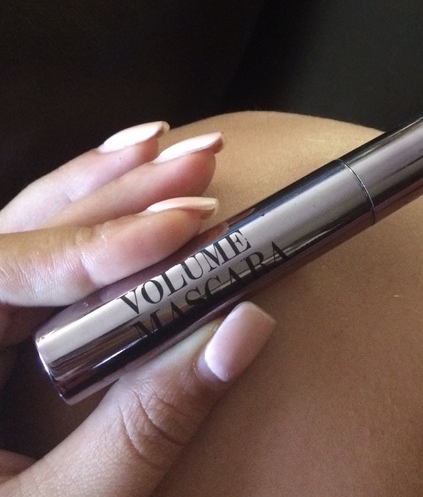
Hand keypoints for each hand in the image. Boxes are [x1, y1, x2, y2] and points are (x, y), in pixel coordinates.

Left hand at [0, 122, 274, 495]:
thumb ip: (149, 425)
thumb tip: (244, 329)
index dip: (93, 250)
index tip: (182, 225)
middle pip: (22, 235)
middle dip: (116, 196)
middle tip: (195, 164)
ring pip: (31, 230)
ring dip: (106, 188)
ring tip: (168, 151)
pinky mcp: (0, 326)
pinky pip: (42, 257)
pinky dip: (92, 216)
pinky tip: (131, 179)